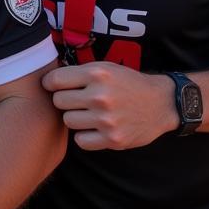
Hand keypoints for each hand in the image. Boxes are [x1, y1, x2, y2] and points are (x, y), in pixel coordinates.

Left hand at [43, 61, 178, 149]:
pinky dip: (84, 136)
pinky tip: (93, 128)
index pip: (55, 80)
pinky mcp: (113, 139)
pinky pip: (81, 141)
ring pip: (68, 121)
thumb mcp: (105, 67)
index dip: (50, 83)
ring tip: (87, 113)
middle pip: (58, 102)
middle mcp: (100, 96)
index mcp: (97, 74)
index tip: (54, 86)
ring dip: (74, 118)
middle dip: (63, 100)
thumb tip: (48, 80)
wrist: (161, 103)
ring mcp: (107, 120)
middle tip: (74, 100)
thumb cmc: (127, 83)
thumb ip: (78, 72)